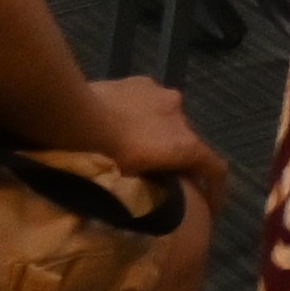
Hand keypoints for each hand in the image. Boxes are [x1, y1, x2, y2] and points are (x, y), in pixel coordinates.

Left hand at [73, 76, 226, 200]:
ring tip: (129, 142)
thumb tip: (157, 191)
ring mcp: (164, 94)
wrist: (73, 117)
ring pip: (167, 119)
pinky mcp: (142, 82)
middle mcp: (183, 117)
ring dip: (157, 132)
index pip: (215, 169)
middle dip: (175, 157)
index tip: (210, 209)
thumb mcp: (129, 184)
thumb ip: (151, 185)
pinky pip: (148, 102)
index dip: (216, 190)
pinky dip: (140, 113)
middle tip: (153, 172)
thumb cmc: (102, 158)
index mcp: (185, 145)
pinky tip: (115, 119)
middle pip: (187, 142)